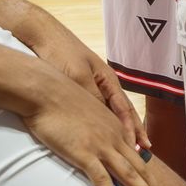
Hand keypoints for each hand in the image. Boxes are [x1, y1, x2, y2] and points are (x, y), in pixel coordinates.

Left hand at [12, 5, 147, 149]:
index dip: (131, 128)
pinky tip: (103, 132)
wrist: (41, 35)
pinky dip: (104, 123)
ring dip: (120, 129)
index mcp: (108, 80)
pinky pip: (96, 110)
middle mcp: (104, 84)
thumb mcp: (77, 77)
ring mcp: (92, 86)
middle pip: (123, 112)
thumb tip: (105, 120)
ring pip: (110, 112)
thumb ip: (91, 97)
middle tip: (144, 149)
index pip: (124, 109)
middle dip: (134, 131)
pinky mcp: (78, 88)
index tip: (138, 146)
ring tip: (130, 145)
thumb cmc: (60, 53)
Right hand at [21, 60, 169, 185]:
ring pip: (130, 175)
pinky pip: (103, 180)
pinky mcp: (84, 153)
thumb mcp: (86, 111)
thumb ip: (94, 125)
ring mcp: (101, 146)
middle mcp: (115, 137)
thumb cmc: (59, 98)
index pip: (136, 155)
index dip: (147, 173)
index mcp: (115, 127)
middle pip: (140, 168)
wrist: (46, 90)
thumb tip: (93, 136)